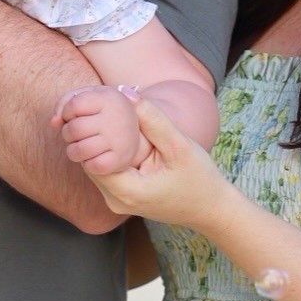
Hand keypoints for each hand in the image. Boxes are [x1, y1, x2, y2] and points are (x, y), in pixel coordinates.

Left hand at [51, 83, 148, 176]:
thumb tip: (54, 123)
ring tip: (79, 146)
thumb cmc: (102, 111)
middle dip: (67, 133)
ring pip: (79, 150)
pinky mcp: (120, 159)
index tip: (74, 116)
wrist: (137, 130)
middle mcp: (115, 117)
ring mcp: (119, 140)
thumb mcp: (88, 97)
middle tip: (76, 134)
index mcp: (108, 98)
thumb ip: (65, 103)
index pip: (74, 105)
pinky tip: (92, 157)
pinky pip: (92, 166)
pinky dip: (87, 164)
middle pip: (74, 129)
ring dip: (73, 151)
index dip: (67, 112)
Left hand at [79, 96, 230, 229]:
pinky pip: (106, 172)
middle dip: (94, 135)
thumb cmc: (199, 178)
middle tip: (101, 108)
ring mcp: (117, 203)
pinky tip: (119, 136)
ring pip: (96, 166)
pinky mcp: (122, 199)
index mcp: (126, 192)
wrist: (211, 208)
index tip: (100, 109)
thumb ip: (152, 119)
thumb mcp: (179, 145)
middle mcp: (115, 202)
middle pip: (90, 162)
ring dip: (100, 144)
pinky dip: (109, 154)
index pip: (91, 157)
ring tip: (110, 118)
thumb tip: (124, 91)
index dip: (92, 131)